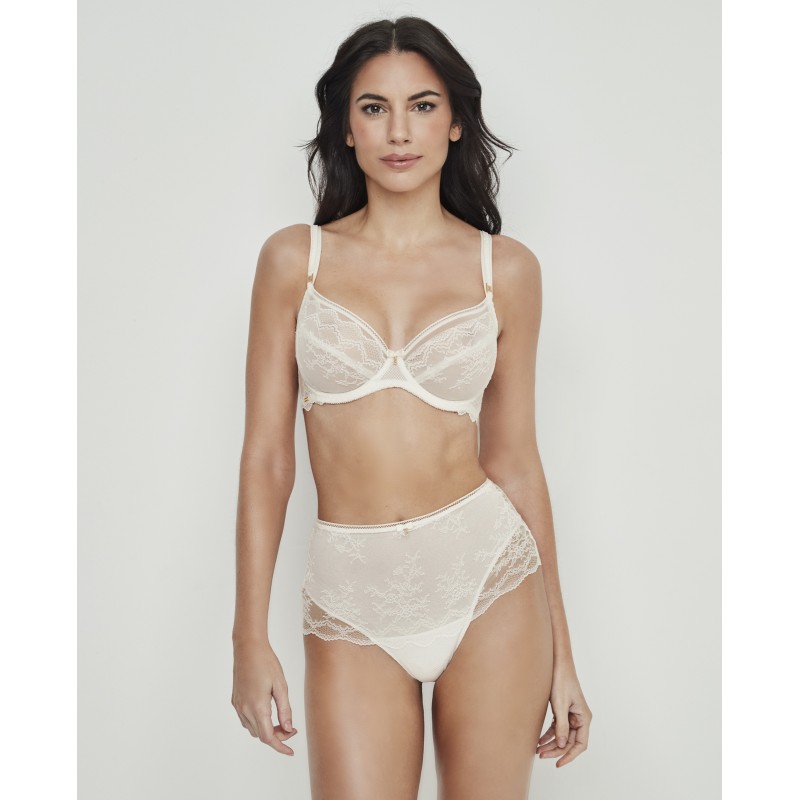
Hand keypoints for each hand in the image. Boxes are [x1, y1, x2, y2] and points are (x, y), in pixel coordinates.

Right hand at [231, 638, 297, 755]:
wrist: (247, 647)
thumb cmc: (266, 662)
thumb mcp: (281, 685)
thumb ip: (285, 709)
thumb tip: (288, 728)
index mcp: (257, 707)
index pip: (268, 737)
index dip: (280, 747)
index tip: (291, 751)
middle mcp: (244, 709)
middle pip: (260, 735)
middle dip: (277, 736)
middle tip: (291, 728)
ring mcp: (238, 705)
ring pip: (252, 729)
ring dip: (266, 730)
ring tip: (281, 721)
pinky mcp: (235, 700)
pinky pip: (246, 719)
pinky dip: (258, 723)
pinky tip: (268, 714)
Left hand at [536, 661, 591, 767]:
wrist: (557, 663)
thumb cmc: (561, 680)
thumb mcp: (560, 704)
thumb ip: (561, 725)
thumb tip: (560, 745)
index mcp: (584, 717)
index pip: (580, 744)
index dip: (570, 755)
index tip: (558, 763)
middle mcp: (580, 718)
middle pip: (570, 741)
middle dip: (556, 750)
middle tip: (542, 755)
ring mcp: (571, 714)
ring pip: (562, 735)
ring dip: (551, 743)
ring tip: (538, 750)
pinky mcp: (563, 710)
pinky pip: (557, 727)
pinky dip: (549, 734)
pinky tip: (539, 740)